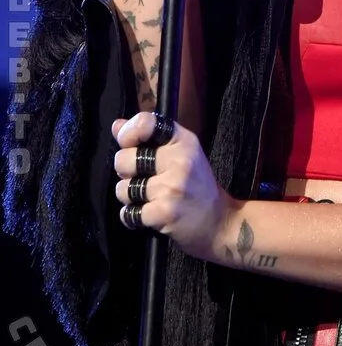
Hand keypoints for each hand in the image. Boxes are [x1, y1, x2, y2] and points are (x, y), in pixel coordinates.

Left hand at [112, 112, 238, 262]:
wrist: (221, 222)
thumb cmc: (198, 186)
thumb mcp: (181, 154)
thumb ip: (148, 138)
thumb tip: (117, 126)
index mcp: (184, 141)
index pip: (146, 122)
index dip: (128, 132)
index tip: (128, 144)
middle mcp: (179, 160)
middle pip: (124, 159)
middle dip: (126, 172)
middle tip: (145, 179)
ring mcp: (171, 187)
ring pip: (123, 189)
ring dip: (130, 198)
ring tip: (150, 199)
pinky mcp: (164, 212)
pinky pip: (128, 213)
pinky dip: (133, 217)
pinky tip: (149, 215)